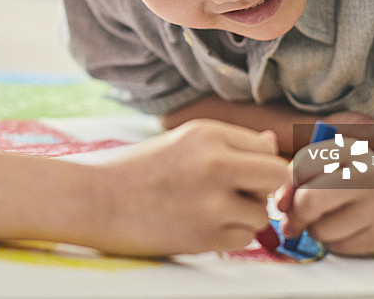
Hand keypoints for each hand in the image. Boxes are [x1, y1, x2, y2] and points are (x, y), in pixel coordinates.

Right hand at [94, 119, 287, 255]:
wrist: (97, 201)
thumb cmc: (139, 169)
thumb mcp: (181, 141)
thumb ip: (229, 142)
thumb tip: (274, 144)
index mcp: (207, 134)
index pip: (266, 148)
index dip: (259, 163)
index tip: (246, 174)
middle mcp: (215, 164)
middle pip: (276, 176)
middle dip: (264, 188)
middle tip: (238, 192)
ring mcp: (212, 203)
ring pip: (262, 213)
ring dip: (243, 215)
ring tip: (206, 208)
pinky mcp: (206, 236)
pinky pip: (245, 239)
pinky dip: (229, 237)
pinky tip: (199, 225)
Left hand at [276, 137, 373, 255]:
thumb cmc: (355, 179)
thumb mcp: (330, 164)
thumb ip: (299, 175)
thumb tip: (280, 204)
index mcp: (349, 149)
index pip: (302, 166)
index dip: (285, 188)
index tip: (283, 200)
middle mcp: (368, 175)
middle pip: (310, 201)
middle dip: (295, 215)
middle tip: (293, 221)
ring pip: (320, 230)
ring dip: (315, 230)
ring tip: (329, 219)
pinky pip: (337, 247)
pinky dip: (332, 243)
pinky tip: (346, 230)